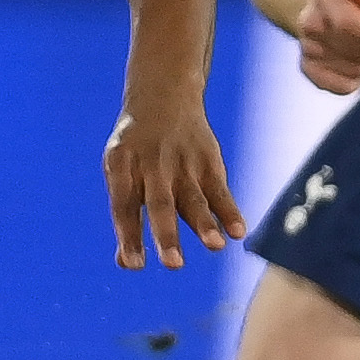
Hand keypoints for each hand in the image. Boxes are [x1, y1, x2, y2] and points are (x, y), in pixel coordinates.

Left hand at [105, 92, 242, 269]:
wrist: (164, 96)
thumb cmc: (137, 150)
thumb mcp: (121, 171)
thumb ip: (127, 214)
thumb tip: (126, 262)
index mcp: (122, 166)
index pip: (124, 205)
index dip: (128, 235)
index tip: (133, 264)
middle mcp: (151, 165)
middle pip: (159, 203)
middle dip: (166, 233)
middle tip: (173, 264)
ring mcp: (182, 162)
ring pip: (193, 196)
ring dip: (204, 223)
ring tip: (215, 246)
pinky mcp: (208, 160)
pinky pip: (219, 188)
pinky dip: (229, 210)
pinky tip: (238, 232)